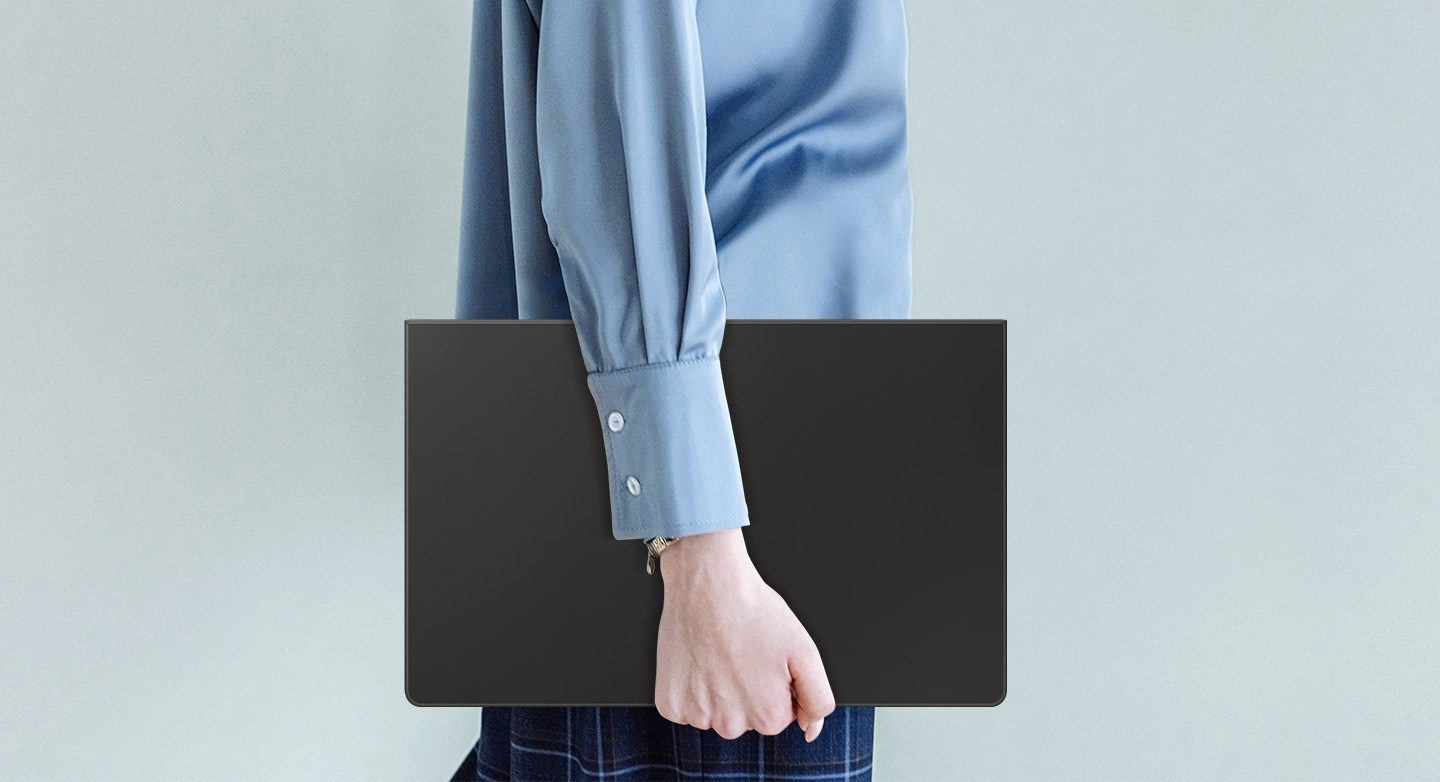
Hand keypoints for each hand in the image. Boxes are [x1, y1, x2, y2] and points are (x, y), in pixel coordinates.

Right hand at [653, 529, 835, 741]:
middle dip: (747, 691)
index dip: (775, 686)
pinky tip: (698, 660)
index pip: (778, 716)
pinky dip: (690, 688)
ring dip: (717, 691)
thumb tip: (811, 730)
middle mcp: (730, 725)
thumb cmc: (756, 612)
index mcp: (767, 717)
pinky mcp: (669, 704)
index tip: (765, 660)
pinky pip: (685, 708)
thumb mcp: (806, 652)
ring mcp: (697, 716)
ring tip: (719, 652)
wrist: (709, 583)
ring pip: (715, 714)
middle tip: (742, 653)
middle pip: (746, 719)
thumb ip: (818, 699)